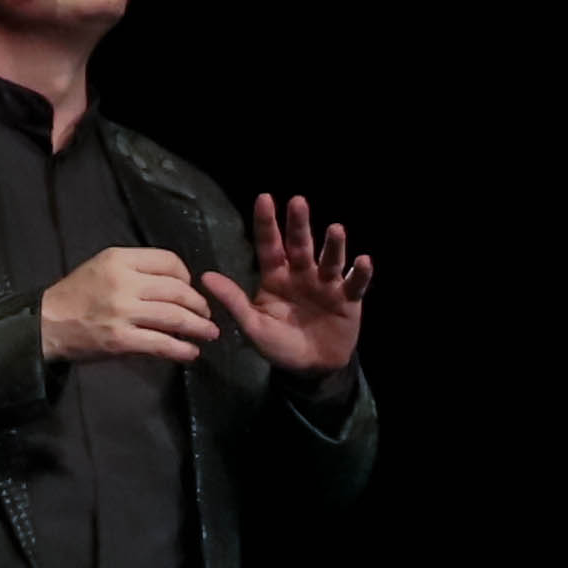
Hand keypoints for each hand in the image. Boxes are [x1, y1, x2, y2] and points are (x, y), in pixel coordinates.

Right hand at [38, 246, 216, 365]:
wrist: (47, 323)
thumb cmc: (77, 295)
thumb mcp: (103, 267)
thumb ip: (137, 270)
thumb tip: (178, 284)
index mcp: (120, 259)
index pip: (169, 261)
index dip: (187, 276)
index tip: (190, 288)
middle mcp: (123, 282)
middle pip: (177, 290)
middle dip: (199, 304)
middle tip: (206, 314)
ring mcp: (123, 312)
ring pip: (175, 317)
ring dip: (198, 327)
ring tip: (208, 333)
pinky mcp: (121, 340)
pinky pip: (161, 344)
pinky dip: (181, 349)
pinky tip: (190, 352)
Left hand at [199, 193, 372, 371]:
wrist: (311, 369)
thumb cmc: (279, 345)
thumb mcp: (253, 326)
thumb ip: (234, 301)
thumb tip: (205, 276)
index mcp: (276, 277)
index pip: (270, 245)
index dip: (266, 223)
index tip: (264, 198)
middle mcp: (302, 274)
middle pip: (300, 245)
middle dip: (299, 224)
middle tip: (298, 202)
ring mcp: (327, 285)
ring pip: (330, 259)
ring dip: (334, 245)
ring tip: (336, 229)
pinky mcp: (348, 299)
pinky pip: (355, 284)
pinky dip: (360, 273)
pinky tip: (362, 261)